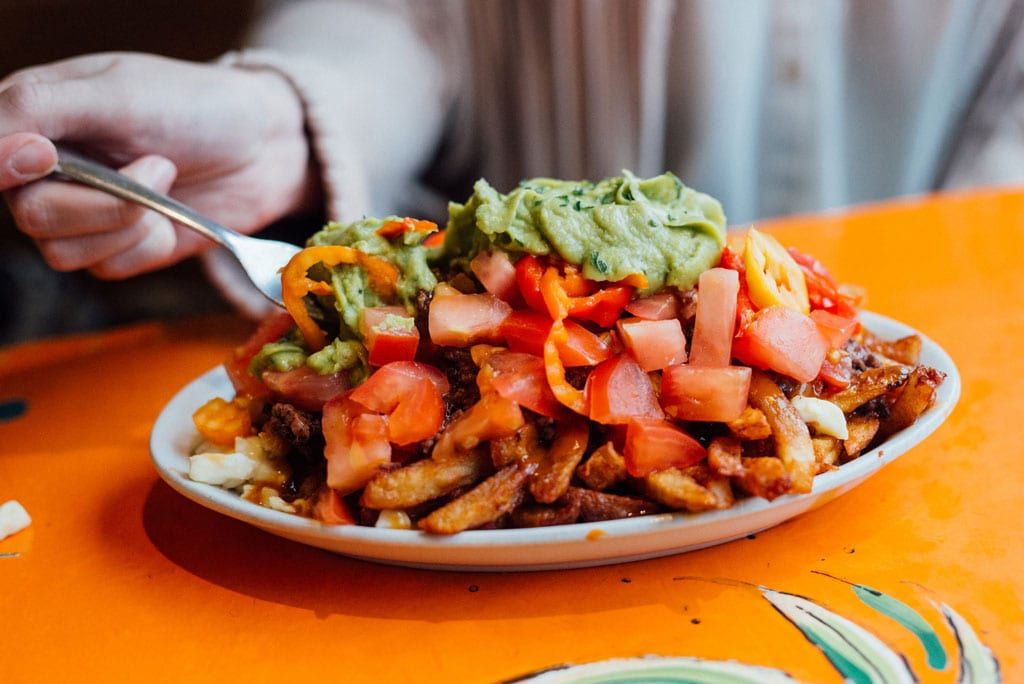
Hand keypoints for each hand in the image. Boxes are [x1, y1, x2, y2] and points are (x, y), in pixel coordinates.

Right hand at [0, 52, 316, 278]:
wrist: (266, 145)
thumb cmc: (195, 104)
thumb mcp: (117, 92)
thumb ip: (41, 109)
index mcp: (33, 117)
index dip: (10, 168)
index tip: (46, 158)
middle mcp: (47, 171)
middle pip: (32, 217)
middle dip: (103, 202)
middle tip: (158, 165)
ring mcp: (83, 214)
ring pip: (65, 252)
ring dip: (129, 223)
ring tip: (168, 179)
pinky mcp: (120, 248)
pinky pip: (109, 268)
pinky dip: (147, 243)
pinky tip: (174, 212)